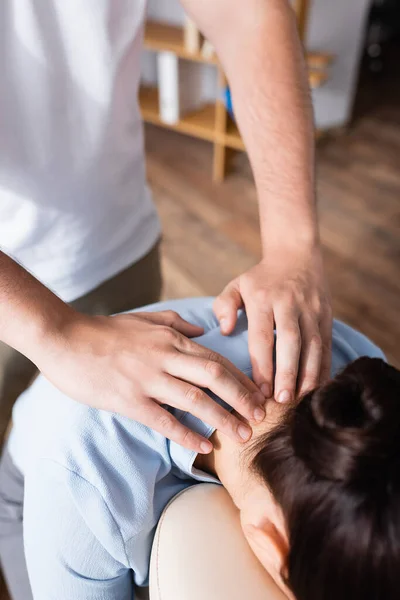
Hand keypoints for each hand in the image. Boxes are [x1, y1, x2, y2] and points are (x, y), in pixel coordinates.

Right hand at [37, 310, 265, 452]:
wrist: (64, 338)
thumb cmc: (104, 330)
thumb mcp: (144, 319)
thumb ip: (177, 323)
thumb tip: (203, 331)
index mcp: (170, 339)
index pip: (216, 359)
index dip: (241, 378)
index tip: (259, 394)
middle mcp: (164, 358)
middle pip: (214, 377)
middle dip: (242, 398)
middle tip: (262, 417)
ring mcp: (147, 379)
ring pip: (195, 400)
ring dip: (223, 419)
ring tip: (243, 436)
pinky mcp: (128, 400)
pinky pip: (164, 420)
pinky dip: (187, 434)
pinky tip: (204, 446)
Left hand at [214, 242, 331, 402]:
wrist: (296, 254)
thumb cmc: (260, 278)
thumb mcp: (236, 285)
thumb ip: (224, 306)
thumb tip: (225, 329)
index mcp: (264, 299)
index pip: (263, 336)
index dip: (263, 365)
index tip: (260, 391)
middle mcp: (289, 303)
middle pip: (290, 342)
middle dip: (287, 373)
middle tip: (282, 400)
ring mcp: (311, 309)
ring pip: (313, 345)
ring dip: (308, 374)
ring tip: (301, 399)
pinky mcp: (326, 314)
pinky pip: (326, 344)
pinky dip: (324, 367)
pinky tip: (318, 387)